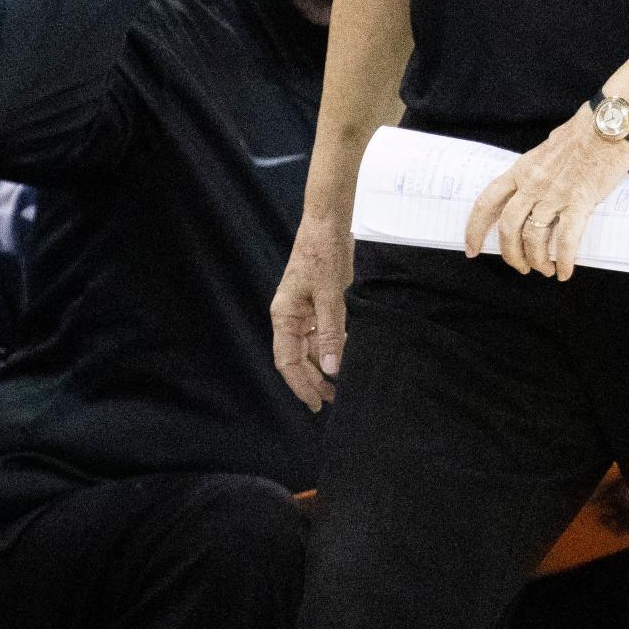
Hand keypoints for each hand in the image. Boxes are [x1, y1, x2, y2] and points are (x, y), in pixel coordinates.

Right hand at [271, 212, 353, 410]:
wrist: (328, 224)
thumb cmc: (323, 254)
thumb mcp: (329, 295)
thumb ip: (331, 332)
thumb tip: (331, 368)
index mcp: (284, 316)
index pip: (287, 361)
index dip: (301, 385)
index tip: (316, 404)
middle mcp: (289, 317)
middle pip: (296, 359)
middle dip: (312, 381)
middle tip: (332, 401)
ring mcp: (302, 311)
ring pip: (308, 348)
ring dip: (322, 367)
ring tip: (339, 385)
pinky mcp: (315, 304)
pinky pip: (319, 334)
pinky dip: (330, 348)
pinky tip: (344, 357)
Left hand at [464, 104, 628, 280]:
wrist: (611, 123)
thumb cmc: (585, 130)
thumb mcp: (549, 147)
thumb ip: (539, 168)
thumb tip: (538, 182)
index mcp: (522, 169)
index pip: (487, 202)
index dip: (475, 228)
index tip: (472, 248)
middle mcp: (533, 183)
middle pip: (508, 227)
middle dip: (510, 253)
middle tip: (519, 266)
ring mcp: (555, 193)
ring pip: (533, 237)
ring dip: (536, 260)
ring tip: (544, 269)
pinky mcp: (580, 201)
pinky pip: (565, 239)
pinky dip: (562, 261)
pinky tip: (563, 272)